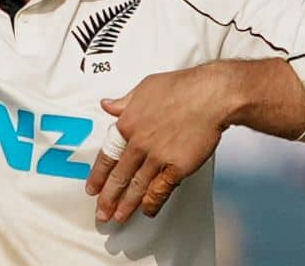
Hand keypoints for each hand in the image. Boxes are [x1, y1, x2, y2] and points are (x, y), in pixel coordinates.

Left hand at [85, 64, 239, 223]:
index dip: (98, 175)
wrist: (211, 95)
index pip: (107, 156)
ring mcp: (157, 157)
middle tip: (102, 211)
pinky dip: (152, 202)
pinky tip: (147, 210)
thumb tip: (108, 104)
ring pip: (137, 187)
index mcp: (128, 124)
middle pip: (119, 177)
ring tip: (119, 217)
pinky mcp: (177, 167)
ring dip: (126, 205)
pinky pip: (161, 190)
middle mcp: (139, 143)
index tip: (93, 188)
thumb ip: (124, 101)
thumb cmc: (182, 87)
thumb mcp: (145, 87)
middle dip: (108, 198)